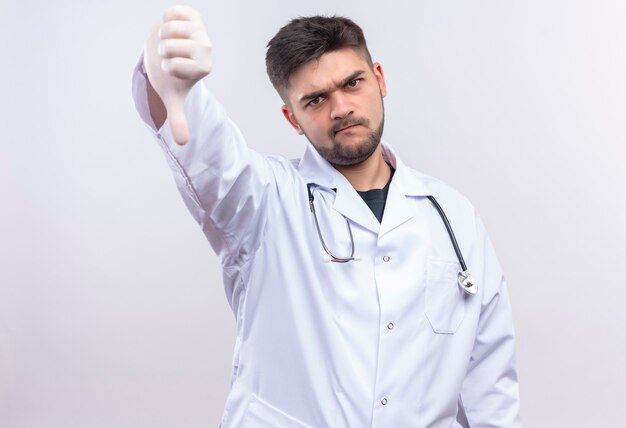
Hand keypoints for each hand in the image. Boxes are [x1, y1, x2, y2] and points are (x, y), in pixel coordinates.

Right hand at [144, 5, 211, 144]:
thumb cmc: (170, 76)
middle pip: (169, 46)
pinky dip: (165, 19)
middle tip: (170, 55)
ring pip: (169, 28)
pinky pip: (171, 12)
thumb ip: (178, 119)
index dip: (166, 67)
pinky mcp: (192, 14)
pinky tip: (172, 27)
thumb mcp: (173, 97)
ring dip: (162, 36)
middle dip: (162, 52)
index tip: (173, 70)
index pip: (173, 65)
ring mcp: (200, 29)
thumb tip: (182, 143)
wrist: (169, 52)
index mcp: (204, 67)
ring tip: (170, 42)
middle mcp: (207, 48)